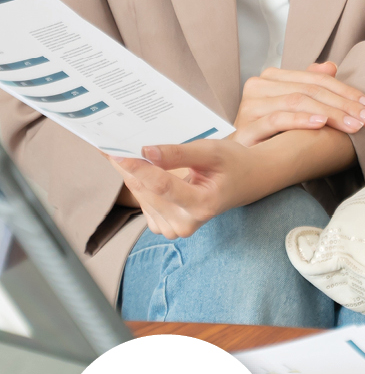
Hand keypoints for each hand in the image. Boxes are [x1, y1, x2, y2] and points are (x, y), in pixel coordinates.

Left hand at [112, 139, 276, 239]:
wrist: (245, 182)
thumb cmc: (232, 164)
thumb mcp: (213, 151)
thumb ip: (180, 153)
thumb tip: (147, 152)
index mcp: (203, 204)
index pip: (163, 187)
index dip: (139, 169)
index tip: (116, 153)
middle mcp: (186, 223)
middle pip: (147, 192)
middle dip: (129, 168)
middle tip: (109, 145)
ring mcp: (174, 228)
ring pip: (142, 198)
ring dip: (131, 175)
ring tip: (122, 153)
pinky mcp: (164, 227)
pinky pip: (143, 203)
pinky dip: (138, 183)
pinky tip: (136, 168)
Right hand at [233, 61, 364, 145]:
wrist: (239, 165)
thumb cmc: (272, 136)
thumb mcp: (296, 110)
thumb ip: (310, 86)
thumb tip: (330, 66)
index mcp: (272, 78)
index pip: (317, 80)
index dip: (347, 91)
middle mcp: (258, 87)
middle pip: (310, 90)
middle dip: (344, 105)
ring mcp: (249, 107)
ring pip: (297, 101)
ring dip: (330, 113)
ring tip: (353, 125)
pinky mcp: (244, 129)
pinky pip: (276, 119)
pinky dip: (301, 119)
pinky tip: (322, 124)